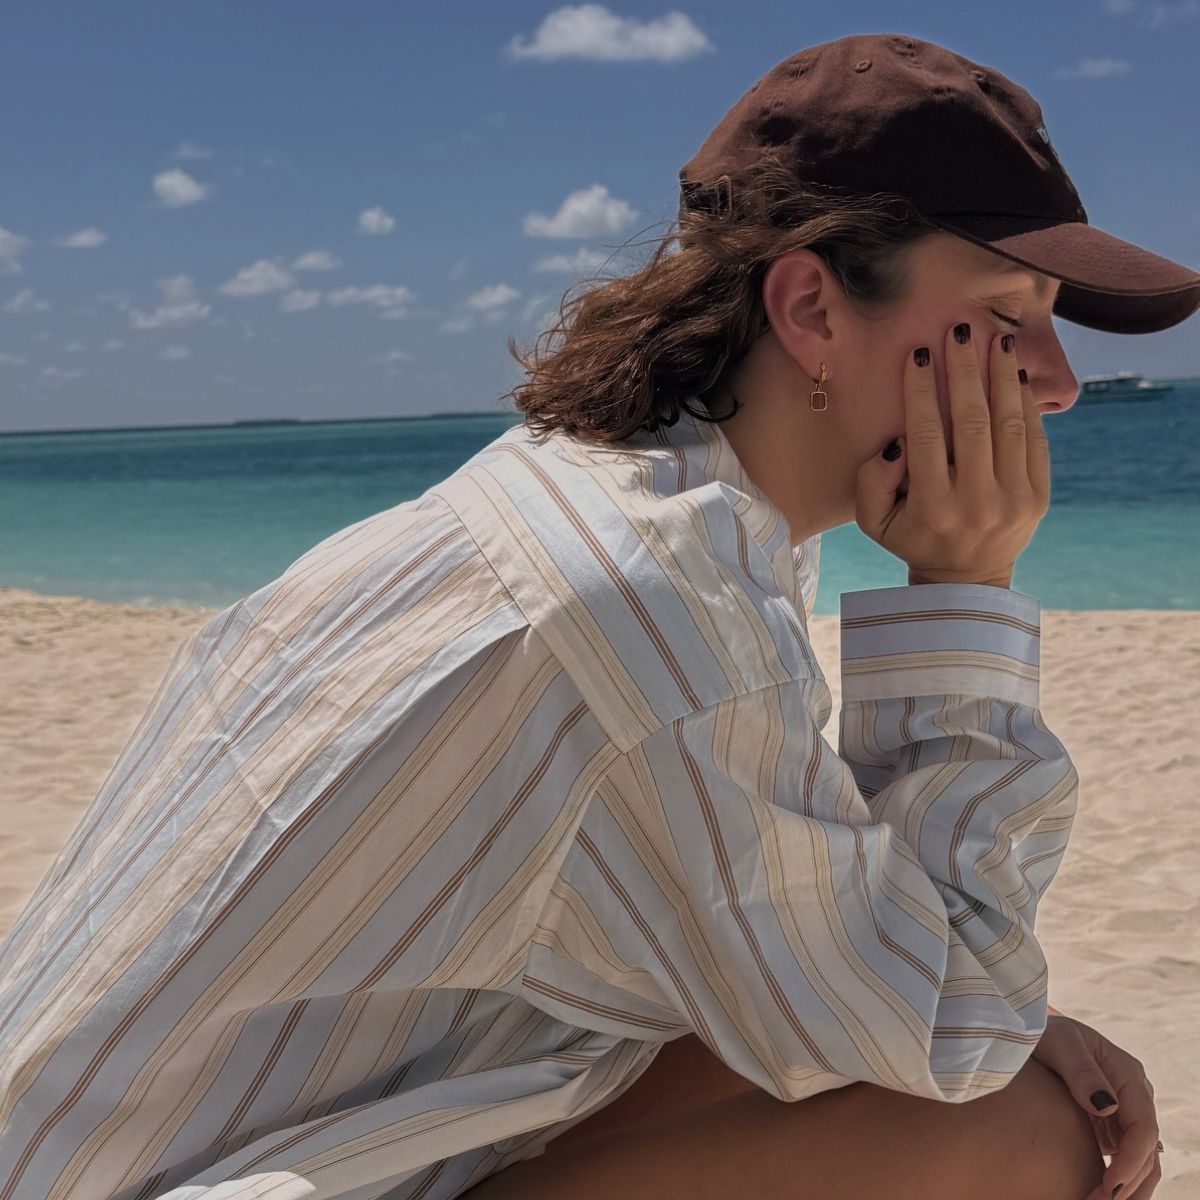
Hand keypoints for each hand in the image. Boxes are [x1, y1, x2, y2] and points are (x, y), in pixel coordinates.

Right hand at [854, 321, 1049, 584]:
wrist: (966, 578)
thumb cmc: (913, 537)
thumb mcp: (874, 521)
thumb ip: (872, 480)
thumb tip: (899, 440)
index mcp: (933, 508)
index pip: (927, 436)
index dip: (922, 391)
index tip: (919, 354)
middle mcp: (977, 502)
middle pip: (972, 422)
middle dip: (965, 370)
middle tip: (960, 331)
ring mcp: (1014, 500)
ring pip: (1009, 425)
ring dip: (1002, 377)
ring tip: (997, 340)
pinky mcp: (1038, 497)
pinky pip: (1034, 440)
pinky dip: (1027, 404)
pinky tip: (1016, 376)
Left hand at [1033, 1009, 1161, 1198]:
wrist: (1033, 1032)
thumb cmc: (1044, 1033)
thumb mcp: (1059, 1042)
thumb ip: (1081, 1070)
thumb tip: (1108, 1106)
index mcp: (1128, 1074)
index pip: (1142, 1127)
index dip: (1130, 1160)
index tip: (1109, 1184)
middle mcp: (1133, 1096)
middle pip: (1146, 1151)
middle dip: (1127, 1184)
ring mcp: (1125, 1112)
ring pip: (1142, 1161)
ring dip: (1127, 1189)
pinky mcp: (1112, 1125)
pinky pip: (1125, 1160)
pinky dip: (1118, 1182)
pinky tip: (1100, 1197)